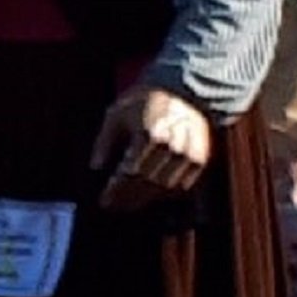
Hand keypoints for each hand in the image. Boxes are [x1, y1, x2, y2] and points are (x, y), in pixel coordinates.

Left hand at [94, 85, 212, 208]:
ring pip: (165, 188)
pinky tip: (152, 195)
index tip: (105, 201)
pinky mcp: (200, 158)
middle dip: (128, 198)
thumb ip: (104, 141)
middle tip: (115, 206)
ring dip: (146, 198)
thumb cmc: (143, 101)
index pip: (129, 173)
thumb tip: (96, 167)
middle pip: (147, 183)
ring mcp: (188, 154)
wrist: (183, 91)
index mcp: (148, 135)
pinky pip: (183, 185)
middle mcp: (171, 147)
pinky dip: (167, 194)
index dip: (116, 190)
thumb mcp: (116, 115)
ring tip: (130, 203)